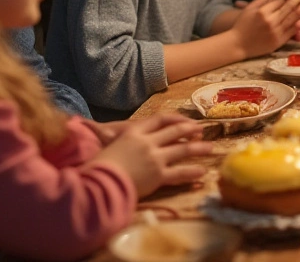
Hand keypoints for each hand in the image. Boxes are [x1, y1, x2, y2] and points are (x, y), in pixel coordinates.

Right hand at [88, 114, 210, 196]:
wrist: (96, 182)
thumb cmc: (95, 164)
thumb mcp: (103, 143)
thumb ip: (108, 135)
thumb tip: (88, 123)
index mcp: (134, 132)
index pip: (159, 119)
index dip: (174, 118)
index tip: (184, 119)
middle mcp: (148, 142)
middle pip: (174, 131)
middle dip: (189, 129)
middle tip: (201, 129)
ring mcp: (155, 158)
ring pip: (182, 150)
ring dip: (199, 148)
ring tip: (211, 148)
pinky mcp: (158, 176)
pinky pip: (179, 173)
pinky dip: (192, 172)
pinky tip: (202, 172)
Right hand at [230, 0, 299, 58]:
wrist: (237, 45)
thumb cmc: (241, 26)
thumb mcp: (248, 10)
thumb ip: (259, 0)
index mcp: (262, 11)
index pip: (279, 0)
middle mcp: (270, 20)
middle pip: (289, 7)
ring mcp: (275, 31)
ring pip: (293, 18)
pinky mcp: (279, 41)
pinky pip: (292, 31)